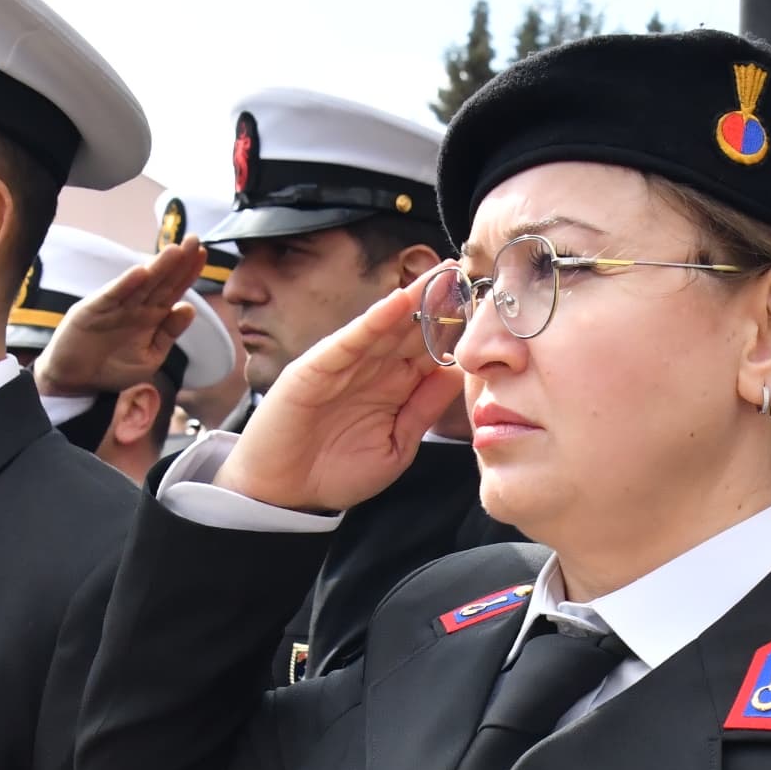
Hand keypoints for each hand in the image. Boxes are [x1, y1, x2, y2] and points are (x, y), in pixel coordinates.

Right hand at [32, 241, 205, 397]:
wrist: (75, 379)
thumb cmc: (113, 368)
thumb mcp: (150, 356)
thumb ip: (169, 334)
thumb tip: (189, 308)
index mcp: (152, 316)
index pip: (174, 290)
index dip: (188, 272)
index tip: (203, 254)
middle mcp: (136, 306)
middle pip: (161, 281)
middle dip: (178, 261)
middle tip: (195, 240)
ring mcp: (115, 306)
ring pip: (141, 284)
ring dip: (157, 267)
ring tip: (175, 251)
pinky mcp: (94, 310)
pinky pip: (113, 296)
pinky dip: (126, 285)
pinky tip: (140, 272)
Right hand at [214, 272, 463, 514]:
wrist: (283, 495)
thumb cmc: (335, 473)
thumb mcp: (396, 445)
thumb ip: (423, 410)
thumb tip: (457, 374)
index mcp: (394, 388)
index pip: (430, 350)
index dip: (456, 330)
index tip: (487, 309)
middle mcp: (372, 370)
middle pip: (412, 329)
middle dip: (440, 303)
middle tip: (470, 274)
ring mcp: (345, 365)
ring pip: (386, 326)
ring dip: (414, 299)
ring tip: (443, 274)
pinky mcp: (317, 367)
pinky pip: (351, 339)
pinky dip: (374, 320)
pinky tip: (399, 301)